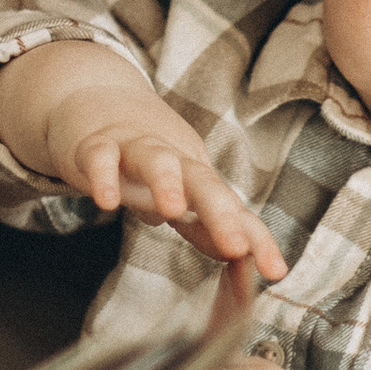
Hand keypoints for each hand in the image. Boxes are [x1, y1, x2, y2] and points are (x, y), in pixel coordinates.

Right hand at [0, 46, 285, 274]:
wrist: (97, 98)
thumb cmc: (145, 156)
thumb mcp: (179, 191)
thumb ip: (204, 227)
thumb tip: (240, 263)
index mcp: (196, 176)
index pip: (233, 209)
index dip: (256, 239)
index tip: (275, 272)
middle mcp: (173, 159)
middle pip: (203, 182)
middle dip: (221, 215)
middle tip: (236, 247)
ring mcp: (134, 148)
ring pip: (156, 160)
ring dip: (166, 183)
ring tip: (172, 211)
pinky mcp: (95, 145)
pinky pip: (100, 158)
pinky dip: (103, 177)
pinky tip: (106, 201)